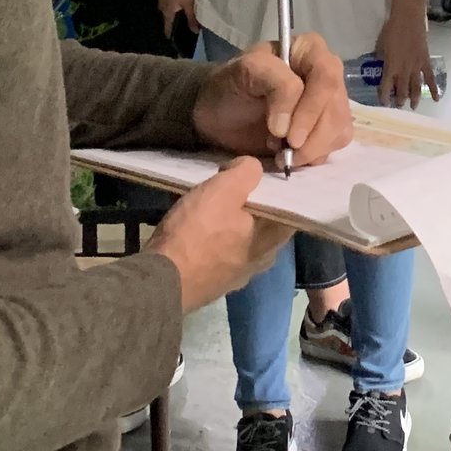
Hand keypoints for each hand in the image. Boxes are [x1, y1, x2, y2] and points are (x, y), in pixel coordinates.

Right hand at [147, 159, 289, 310]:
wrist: (162, 282)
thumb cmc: (197, 234)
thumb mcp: (224, 190)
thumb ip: (247, 172)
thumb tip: (253, 169)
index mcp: (273, 240)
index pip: (288, 207)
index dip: (276, 186)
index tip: (261, 170)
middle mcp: (262, 260)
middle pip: (263, 220)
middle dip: (249, 201)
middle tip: (231, 182)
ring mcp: (238, 274)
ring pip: (240, 235)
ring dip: (229, 219)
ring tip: (210, 201)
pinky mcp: (214, 281)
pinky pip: (220, 249)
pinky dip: (213, 236)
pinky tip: (196, 226)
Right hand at [156, 0, 198, 39]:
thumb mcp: (189, 3)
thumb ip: (192, 18)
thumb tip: (195, 32)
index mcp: (167, 12)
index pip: (167, 29)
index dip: (172, 36)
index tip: (178, 42)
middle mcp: (161, 6)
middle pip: (167, 19)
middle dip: (174, 23)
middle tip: (184, 28)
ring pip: (167, 9)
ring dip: (174, 12)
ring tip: (184, 15)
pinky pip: (167, 0)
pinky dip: (173, 3)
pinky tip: (180, 2)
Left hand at [193, 31, 352, 166]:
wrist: (219, 112)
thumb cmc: (231, 85)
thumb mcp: (246, 71)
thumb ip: (276, 84)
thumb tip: (288, 127)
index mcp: (310, 50)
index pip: (326, 77)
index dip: (310, 108)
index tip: (286, 134)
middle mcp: (327, 73)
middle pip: (336, 109)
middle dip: (310, 136)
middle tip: (282, 151)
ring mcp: (330, 102)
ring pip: (338, 130)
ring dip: (311, 149)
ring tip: (280, 150)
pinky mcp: (328, 128)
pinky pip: (334, 145)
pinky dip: (313, 156)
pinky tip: (290, 154)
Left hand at [377, 13, 436, 107]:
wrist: (408, 19)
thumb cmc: (391, 29)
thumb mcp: (381, 45)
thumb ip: (381, 58)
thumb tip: (381, 64)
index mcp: (390, 66)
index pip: (386, 86)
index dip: (384, 97)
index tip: (384, 103)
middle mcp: (403, 70)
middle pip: (401, 90)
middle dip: (399, 100)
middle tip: (398, 106)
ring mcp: (416, 67)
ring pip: (415, 87)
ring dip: (414, 98)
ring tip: (413, 106)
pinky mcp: (426, 62)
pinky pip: (430, 78)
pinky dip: (433, 89)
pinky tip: (436, 99)